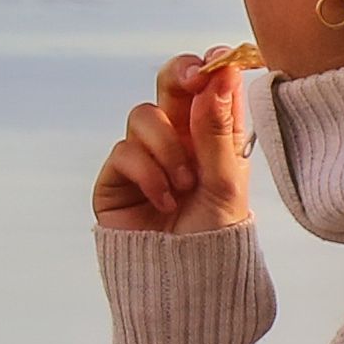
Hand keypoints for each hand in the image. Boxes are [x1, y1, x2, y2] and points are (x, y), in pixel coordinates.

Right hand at [92, 49, 256, 233]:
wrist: (183, 284)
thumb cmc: (213, 238)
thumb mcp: (226, 182)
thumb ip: (218, 131)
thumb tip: (218, 77)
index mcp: (211, 137)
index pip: (210, 89)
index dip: (213, 68)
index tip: (222, 59)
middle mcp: (177, 140)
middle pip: (170, 86)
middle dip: (180, 76)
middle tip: (192, 79)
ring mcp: (144, 156)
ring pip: (144, 116)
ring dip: (167, 147)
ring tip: (183, 184)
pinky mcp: (116, 177)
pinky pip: (125, 151)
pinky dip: (147, 173)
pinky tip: (163, 201)